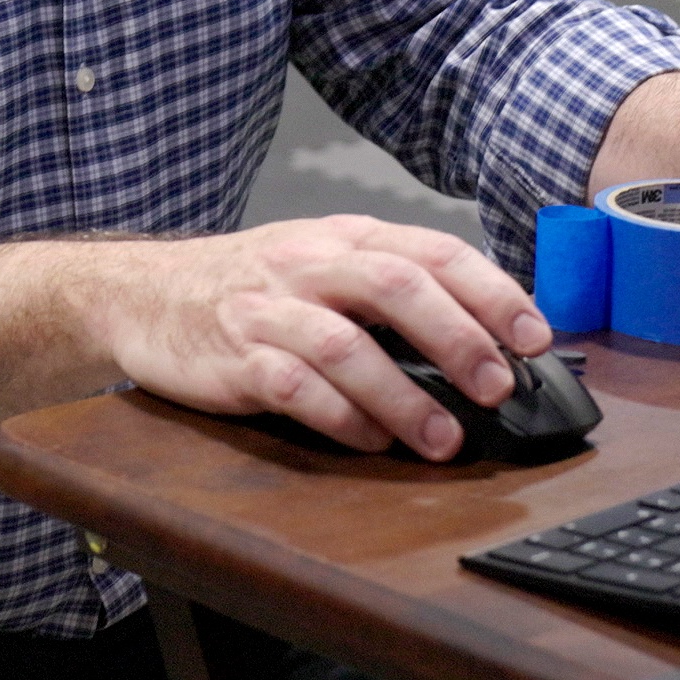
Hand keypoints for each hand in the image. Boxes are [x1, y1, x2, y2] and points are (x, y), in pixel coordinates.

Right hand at [97, 216, 555, 462]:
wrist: (143, 294)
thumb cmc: (250, 287)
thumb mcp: (322, 265)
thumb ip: (392, 292)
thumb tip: (487, 341)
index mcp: (344, 238)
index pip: (433, 252)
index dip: (492, 293)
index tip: (536, 337)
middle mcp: (309, 264)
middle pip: (396, 287)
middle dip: (458, 338)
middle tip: (498, 387)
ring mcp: (268, 310)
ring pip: (346, 344)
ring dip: (404, 396)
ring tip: (444, 438)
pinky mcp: (233, 357)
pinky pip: (293, 387)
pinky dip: (339, 417)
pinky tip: (369, 441)